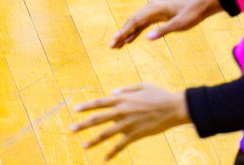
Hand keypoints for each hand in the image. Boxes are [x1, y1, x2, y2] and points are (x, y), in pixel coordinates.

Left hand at [70, 82, 189, 159]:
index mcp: (123, 98)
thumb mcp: (143, 85)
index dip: (87, 106)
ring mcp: (128, 124)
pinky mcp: (135, 135)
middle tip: (70, 130)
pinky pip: (120, 146)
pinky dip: (112, 153)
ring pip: (106, 134)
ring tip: (84, 146)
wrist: (173, 108)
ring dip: (93, 141)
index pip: (100, 102)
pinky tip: (105, 159)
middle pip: (98, 119)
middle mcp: (122, 111)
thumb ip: (126, 89)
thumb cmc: (159, 95)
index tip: (75, 110)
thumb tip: (112, 92)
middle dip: (83, 125)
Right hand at [111, 0, 222, 48]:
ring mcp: (153, 9)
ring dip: (126, 34)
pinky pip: (142, 23)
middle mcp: (151, 6)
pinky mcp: (157, 13)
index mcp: (155, 8)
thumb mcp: (179, 25)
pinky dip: (135, 32)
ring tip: (116, 46)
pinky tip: (129, 40)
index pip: (135, 22)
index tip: (114, 41)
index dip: (124, 32)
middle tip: (111, 47)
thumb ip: (162, 31)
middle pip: (132, 21)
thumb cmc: (191, 15)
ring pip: (136, 22)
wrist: (200, 6)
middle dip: (121, 34)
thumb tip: (147, 38)